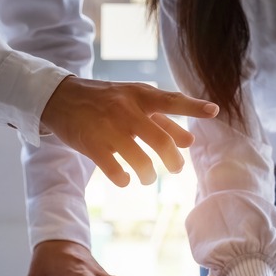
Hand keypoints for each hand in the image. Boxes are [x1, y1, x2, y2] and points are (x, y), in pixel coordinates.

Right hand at [40, 77, 218, 186]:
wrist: (60, 97)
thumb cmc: (103, 100)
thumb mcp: (132, 101)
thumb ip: (162, 119)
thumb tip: (190, 140)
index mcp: (139, 96)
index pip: (171, 101)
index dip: (193, 106)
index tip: (214, 110)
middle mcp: (125, 110)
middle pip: (159, 141)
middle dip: (173, 161)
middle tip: (175, 169)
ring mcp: (107, 128)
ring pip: (139, 160)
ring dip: (148, 175)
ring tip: (147, 177)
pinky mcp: (91, 145)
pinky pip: (114, 170)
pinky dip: (123, 179)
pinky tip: (124, 179)